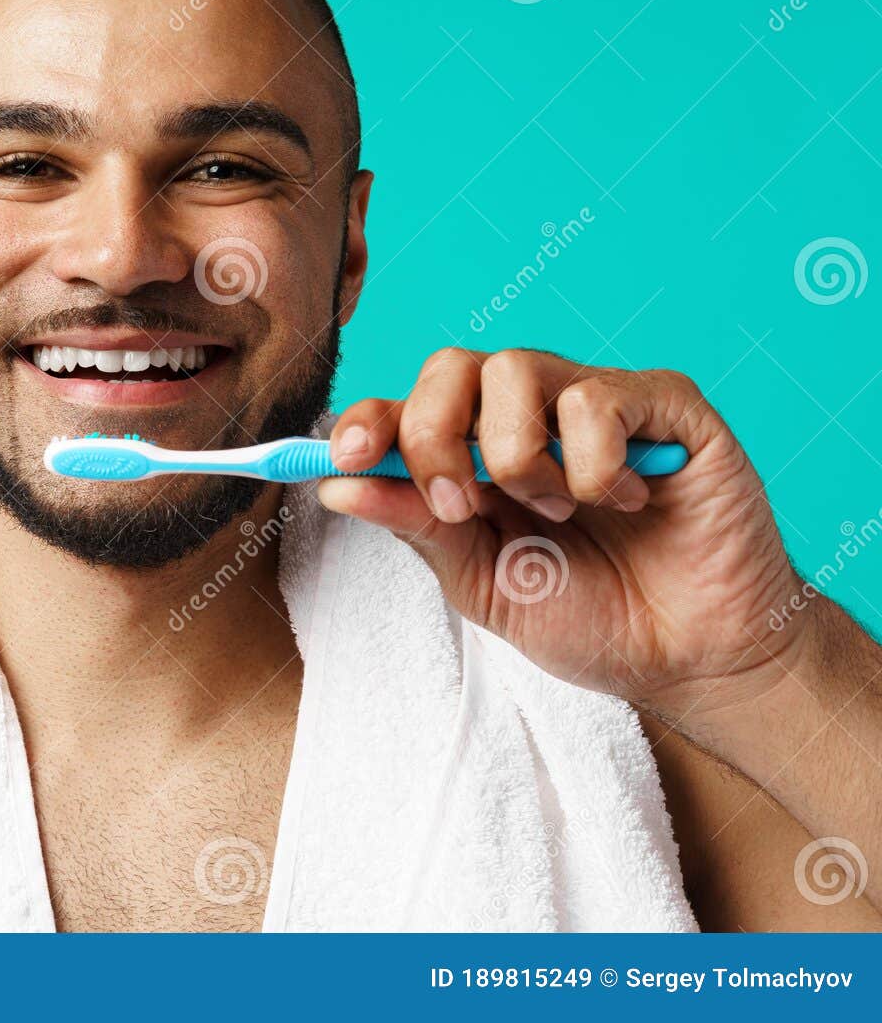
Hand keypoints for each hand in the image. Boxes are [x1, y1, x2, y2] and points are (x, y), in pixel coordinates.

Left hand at [316, 347, 805, 717]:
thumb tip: (335, 485)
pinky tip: (624, 499)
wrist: (690, 660)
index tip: (345, 456)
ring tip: (556, 510)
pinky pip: (597, 397)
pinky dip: (593, 462)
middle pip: (451, 366)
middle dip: (434, 435)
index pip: (408, 406)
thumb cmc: (591, 618)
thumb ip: (416, 526)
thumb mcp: (482, 582)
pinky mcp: (663, 405)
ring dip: (518, 457)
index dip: (369, 420)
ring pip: (516, 369)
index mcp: (477, 455)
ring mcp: (596, 402)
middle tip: (459, 505)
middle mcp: (530, 416)